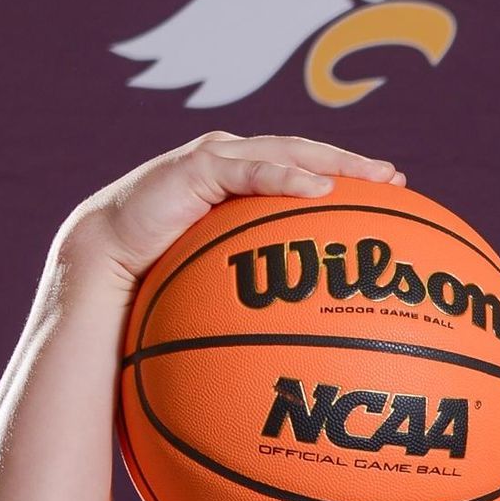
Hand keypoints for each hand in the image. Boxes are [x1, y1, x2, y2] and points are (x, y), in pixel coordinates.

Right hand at [58, 129, 403, 284]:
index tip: (390, 196)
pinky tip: (319, 190)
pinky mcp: (195, 167)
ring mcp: (213, 159)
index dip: (345, 179)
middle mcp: (230, 163)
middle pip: (304, 156)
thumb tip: (296, 348)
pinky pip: (249, 170)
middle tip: (394, 179)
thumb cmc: (157, 283)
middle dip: (351, 164)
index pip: (301, 173)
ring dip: (331, 163)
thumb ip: (254, 295)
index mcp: (239, 186)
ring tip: (372, 177)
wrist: (105, 267)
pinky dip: (285, 177)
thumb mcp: (216, 288)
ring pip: (284, 152)